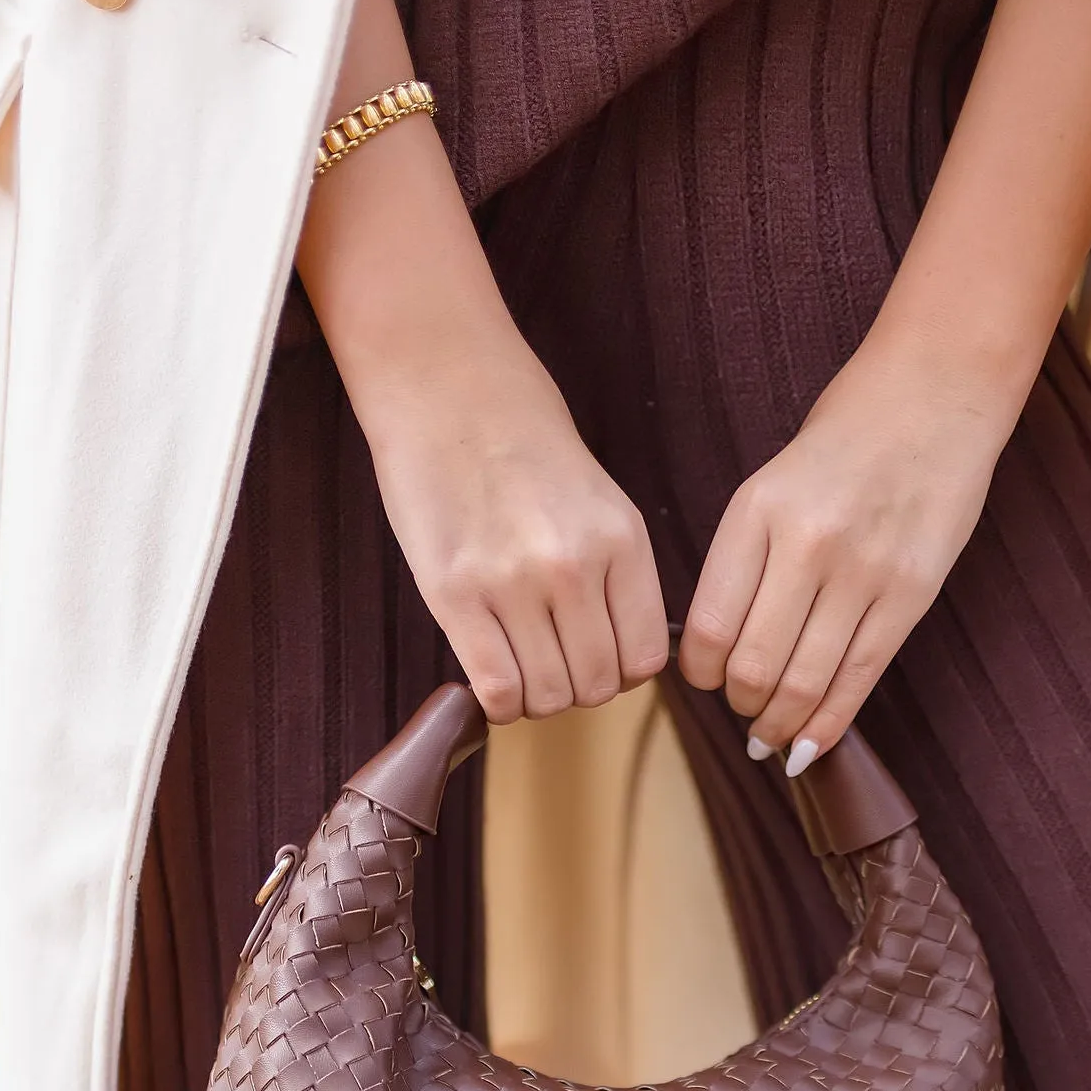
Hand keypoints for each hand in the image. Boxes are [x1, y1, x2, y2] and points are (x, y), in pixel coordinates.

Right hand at [357, 341, 667, 724]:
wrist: (447, 387)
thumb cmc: (521, 441)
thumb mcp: (598, 500)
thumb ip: (615, 573)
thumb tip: (618, 656)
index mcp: (621, 541)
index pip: (643, 658)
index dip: (620, 671)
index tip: (594, 655)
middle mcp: (574, 567)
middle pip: (596, 686)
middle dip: (576, 685)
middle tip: (549, 659)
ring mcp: (514, 583)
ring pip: (548, 697)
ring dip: (535, 696)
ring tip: (517, 663)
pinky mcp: (455, 594)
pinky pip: (496, 690)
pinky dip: (498, 703)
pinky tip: (491, 675)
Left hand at [679, 338, 1011, 767]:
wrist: (936, 393)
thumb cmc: (846, 439)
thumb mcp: (772, 484)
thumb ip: (745, 560)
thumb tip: (718, 651)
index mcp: (757, 511)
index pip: (709, 626)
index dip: (700, 674)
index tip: (706, 679)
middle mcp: (807, 543)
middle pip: (754, 667)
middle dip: (741, 705)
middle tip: (744, 710)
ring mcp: (863, 571)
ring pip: (805, 683)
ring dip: (781, 725)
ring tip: (772, 735)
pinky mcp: (911, 593)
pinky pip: (859, 677)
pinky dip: (828, 724)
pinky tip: (809, 745)